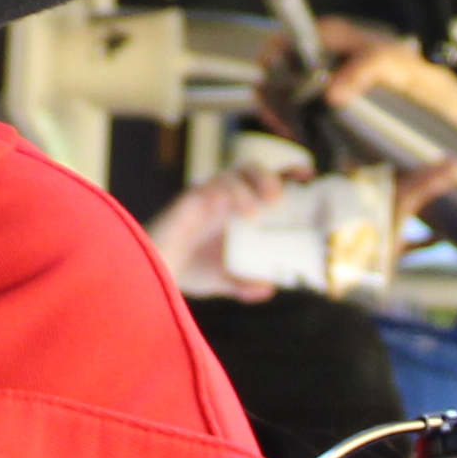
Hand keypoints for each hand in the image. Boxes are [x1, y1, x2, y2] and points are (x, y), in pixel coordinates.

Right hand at [142, 177, 276, 301]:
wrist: (149, 274)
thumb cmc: (183, 268)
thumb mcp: (221, 280)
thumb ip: (244, 283)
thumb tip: (269, 288)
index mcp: (233, 210)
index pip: (262, 183)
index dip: (285, 177)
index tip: (308, 180)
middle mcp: (221, 199)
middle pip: (251, 170)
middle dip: (272, 178)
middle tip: (280, 201)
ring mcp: (205, 197)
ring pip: (234, 173)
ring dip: (254, 185)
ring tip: (262, 210)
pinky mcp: (189, 201)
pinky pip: (213, 187)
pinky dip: (234, 195)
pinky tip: (244, 215)